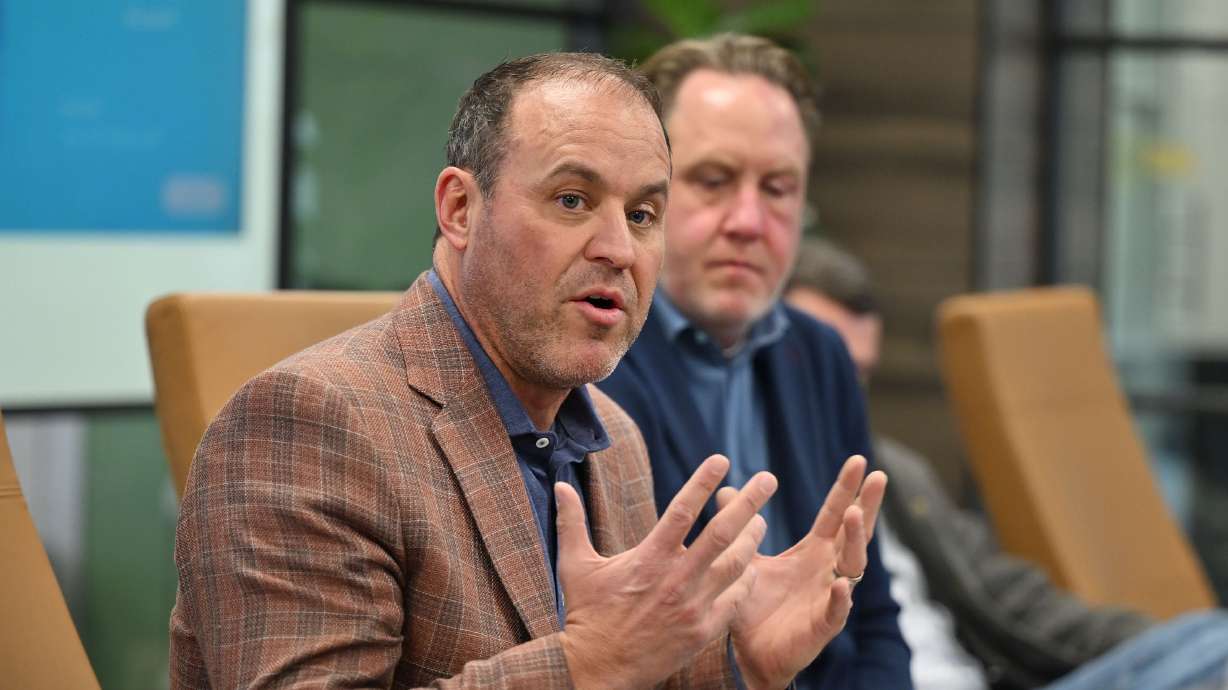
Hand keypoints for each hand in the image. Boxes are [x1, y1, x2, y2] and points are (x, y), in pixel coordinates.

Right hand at [555, 455, 776, 689]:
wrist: (598, 670)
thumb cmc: (586, 614)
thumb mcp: (575, 565)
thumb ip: (572, 523)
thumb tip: (561, 486)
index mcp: (649, 557)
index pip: (682, 510)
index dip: (703, 482)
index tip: (722, 459)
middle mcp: (676, 578)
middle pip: (723, 532)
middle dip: (749, 503)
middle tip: (768, 479)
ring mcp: (693, 606)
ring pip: (736, 565)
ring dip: (753, 539)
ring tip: (761, 522)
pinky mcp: (703, 631)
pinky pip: (735, 600)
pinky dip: (747, 581)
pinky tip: (752, 569)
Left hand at [722, 455, 886, 689]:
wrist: (748, 653)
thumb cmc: (754, 606)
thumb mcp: (745, 558)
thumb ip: (738, 526)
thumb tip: (727, 490)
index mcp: (814, 552)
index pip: (835, 514)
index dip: (847, 488)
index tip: (859, 460)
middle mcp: (828, 570)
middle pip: (854, 533)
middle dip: (867, 504)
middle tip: (878, 476)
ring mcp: (829, 596)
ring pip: (852, 566)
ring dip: (854, 540)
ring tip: (854, 514)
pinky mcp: (822, 626)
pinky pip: (836, 610)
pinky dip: (841, 598)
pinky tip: (842, 584)